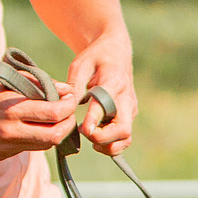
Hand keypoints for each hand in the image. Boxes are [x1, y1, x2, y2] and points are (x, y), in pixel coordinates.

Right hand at [0, 74, 77, 160]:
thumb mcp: (7, 78)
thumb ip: (38, 84)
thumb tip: (66, 90)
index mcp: (10, 110)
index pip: (53, 114)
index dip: (68, 106)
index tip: (71, 98)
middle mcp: (8, 133)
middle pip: (54, 137)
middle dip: (67, 124)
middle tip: (68, 112)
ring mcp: (4, 147)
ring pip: (43, 145)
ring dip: (54, 132)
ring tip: (54, 117)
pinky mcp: (1, 155)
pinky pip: (28, 148)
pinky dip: (36, 136)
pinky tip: (31, 124)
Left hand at [67, 32, 137, 156]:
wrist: (116, 52)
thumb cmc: (95, 57)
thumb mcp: (80, 64)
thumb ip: (74, 85)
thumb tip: (66, 105)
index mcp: (113, 81)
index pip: (106, 105)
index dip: (95, 120)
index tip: (84, 129)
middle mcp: (126, 99)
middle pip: (122, 130)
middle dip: (101, 138)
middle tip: (83, 131)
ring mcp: (130, 110)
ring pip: (125, 138)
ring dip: (107, 145)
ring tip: (89, 136)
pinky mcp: (129, 116)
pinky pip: (123, 138)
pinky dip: (110, 144)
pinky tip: (95, 136)